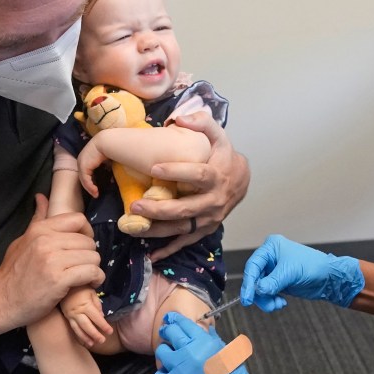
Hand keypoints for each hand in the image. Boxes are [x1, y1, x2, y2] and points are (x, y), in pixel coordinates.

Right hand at [0, 195, 105, 330]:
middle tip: (84, 266)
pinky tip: (90, 284)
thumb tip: (42, 197)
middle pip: (88, 241)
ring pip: (93, 257)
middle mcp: (46, 241)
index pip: (78, 219)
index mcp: (40, 229)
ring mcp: (52, 260)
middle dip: (90, 255)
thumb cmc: (12, 274)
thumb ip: (37, 220)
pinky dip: (96, 279)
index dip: (86, 232)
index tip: (82, 246)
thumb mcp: (22, 241)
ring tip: (87, 277)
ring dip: (94, 268)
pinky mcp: (59, 280)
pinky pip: (91, 272)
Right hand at [60, 286, 112, 347]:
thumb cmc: (81, 287)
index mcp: (85, 305)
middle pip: (87, 326)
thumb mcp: (91, 292)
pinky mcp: (66, 317)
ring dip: (85, 338)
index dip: (103, 325)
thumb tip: (101, 316)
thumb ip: (97, 304)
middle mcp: (77, 312)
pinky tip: (82, 340)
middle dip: (95, 334)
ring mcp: (70, 315)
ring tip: (92, 344)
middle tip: (102, 341)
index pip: (96, 318)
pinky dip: (77, 335)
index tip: (110, 332)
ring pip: (78, 329)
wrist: (64, 284)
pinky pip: (72, 327)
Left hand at [76, 138, 105, 198]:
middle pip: (84, 176)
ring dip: (90, 188)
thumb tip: (109, 170)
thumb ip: (105, 164)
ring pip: (83, 179)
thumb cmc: (109, 148)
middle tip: (95, 192)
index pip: (86, 170)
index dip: (91, 179)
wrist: (107, 142)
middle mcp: (82, 159)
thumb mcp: (106, 157)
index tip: (97, 186)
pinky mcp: (83, 167)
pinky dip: (90, 187)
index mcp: (86, 156)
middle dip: (89, 185)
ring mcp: (81, 163)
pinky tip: (96, 192)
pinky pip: (86, 180)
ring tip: (96, 194)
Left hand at [133, 112, 249, 260]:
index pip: (197, 175)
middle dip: (158, 209)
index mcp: (216, 176)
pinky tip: (151, 255)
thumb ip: (202, 122)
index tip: (154, 169)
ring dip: (157, 230)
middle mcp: (213, 201)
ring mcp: (208, 218)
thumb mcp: (218, 135)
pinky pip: (185, 242)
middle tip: (135, 206)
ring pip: (181, 228)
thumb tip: (179, 118)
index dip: (177, 172)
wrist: (241, 181)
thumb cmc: (223, 156)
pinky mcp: (203, 229)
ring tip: (132, 227)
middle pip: (185, 208)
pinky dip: (169, 250)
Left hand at [154, 312, 254, 373]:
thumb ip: (212, 338)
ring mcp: (179, 367)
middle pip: (170, 333)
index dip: (175, 319)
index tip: (171, 319)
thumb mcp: (226, 351)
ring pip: (161, 352)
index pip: (183, 323)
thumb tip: (204, 327)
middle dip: (167, 331)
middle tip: (167, 334)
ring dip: (165, 353)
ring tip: (170, 357)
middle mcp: (189, 350)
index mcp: (203, 341)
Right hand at [240, 234, 364, 310]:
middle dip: (259, 294)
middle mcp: (270, 258)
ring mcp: (273, 271)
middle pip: (254, 278)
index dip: (249, 282)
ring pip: (259, 288)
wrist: (329, 277)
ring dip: (266, 299)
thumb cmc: (313, 266)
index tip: (247, 298)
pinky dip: (271, 300)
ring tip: (276, 305)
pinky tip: (281, 302)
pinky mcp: (278, 282)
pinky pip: (267, 293)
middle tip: (267, 306)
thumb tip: (258, 290)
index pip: (253, 265)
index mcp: (271, 247)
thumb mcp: (291, 273)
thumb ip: (272, 282)